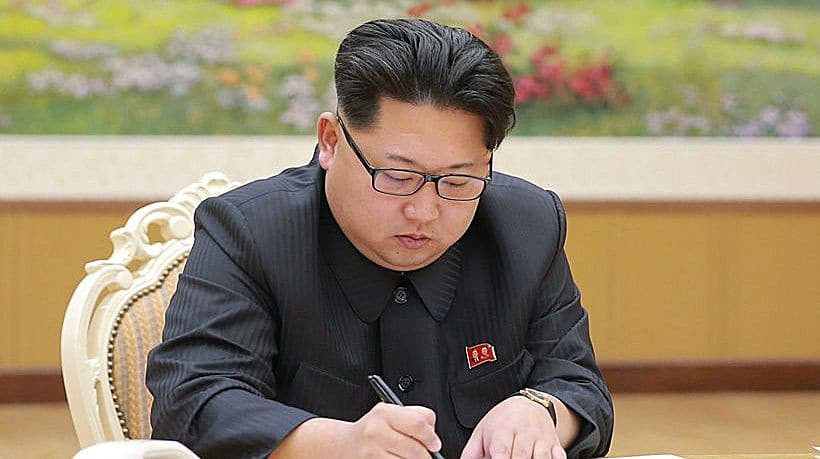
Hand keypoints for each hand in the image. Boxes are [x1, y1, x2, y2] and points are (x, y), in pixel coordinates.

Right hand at [271, 402, 441, 458]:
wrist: (344, 444)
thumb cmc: (373, 428)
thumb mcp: (390, 413)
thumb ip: (415, 416)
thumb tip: (432, 432)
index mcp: (384, 413)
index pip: (417, 424)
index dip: (431, 437)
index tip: (435, 444)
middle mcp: (376, 430)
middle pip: (415, 449)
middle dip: (425, 455)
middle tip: (426, 455)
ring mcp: (371, 450)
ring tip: (407, 456)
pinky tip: (396, 458)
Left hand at [460, 395, 564, 458]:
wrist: (529, 405)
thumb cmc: (502, 423)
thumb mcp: (482, 433)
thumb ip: (471, 454)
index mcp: (502, 431)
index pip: (502, 452)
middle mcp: (524, 434)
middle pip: (521, 458)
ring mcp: (541, 439)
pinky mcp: (555, 444)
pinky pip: (559, 457)